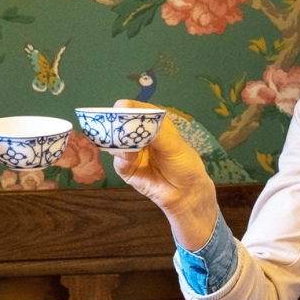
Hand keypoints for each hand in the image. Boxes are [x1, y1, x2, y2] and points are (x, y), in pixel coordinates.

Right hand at [110, 100, 218, 249]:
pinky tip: (128, 156)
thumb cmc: (184, 164)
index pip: (136, 110)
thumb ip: (156, 132)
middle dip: (116, 123)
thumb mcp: (174, 145)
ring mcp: (131, 152)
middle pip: (121, 125)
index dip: (128, 107)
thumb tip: (135, 120)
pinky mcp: (126, 169)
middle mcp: (139, 136)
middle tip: (114, 123)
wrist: (186, 193)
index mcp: (152, 124)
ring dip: (116, 141)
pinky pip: (118, 161)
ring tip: (120, 140)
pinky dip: (120, 157)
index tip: (120, 107)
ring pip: (115, 143)